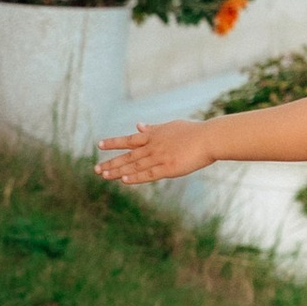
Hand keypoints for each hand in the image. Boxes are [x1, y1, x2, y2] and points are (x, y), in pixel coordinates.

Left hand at [96, 120, 211, 187]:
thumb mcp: (170, 126)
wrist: (209, 138)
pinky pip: (149, 174)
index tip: (99, 145)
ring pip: (135, 166)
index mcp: (154, 135)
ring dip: (118, 171)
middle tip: (96, 169)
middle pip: (128, 156)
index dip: (114, 143)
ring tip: (104, 176)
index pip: (129, 140)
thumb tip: (138, 125)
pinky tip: (124, 180)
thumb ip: (153, 128)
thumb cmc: (193, 132)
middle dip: (111, 163)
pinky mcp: (168, 168)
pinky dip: (136, 178)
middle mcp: (153, 146)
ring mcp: (160, 157)